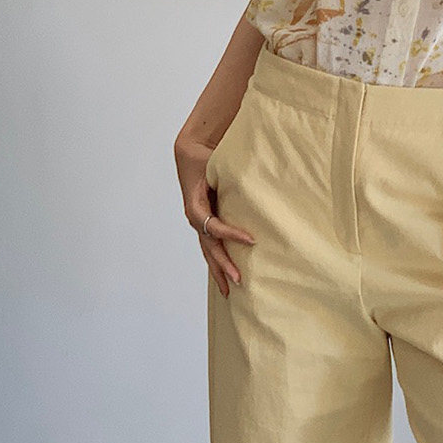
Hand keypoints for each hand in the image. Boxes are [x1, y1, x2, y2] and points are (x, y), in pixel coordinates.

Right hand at [176, 136, 255, 297]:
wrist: (191, 152)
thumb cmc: (203, 156)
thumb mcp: (213, 165)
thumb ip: (227, 176)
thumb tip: (251, 181)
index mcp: (195, 206)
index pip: (213, 226)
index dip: (231, 234)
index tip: (251, 240)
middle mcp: (195, 217)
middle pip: (209, 247)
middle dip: (223, 265)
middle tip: (239, 280)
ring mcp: (198, 222)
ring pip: (208, 252)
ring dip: (219, 271)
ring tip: (229, 291)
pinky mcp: (204, 222)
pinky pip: (211, 245)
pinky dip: (218, 261)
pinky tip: (226, 275)